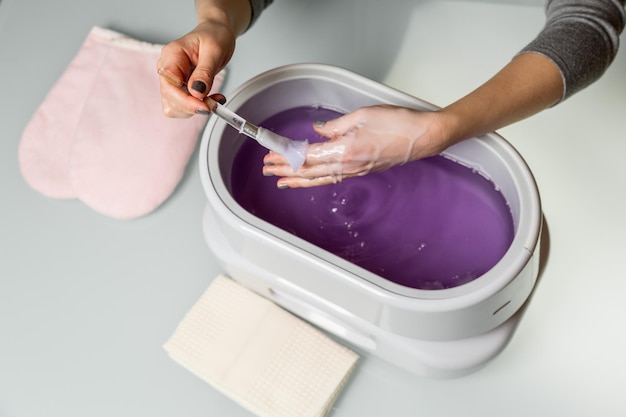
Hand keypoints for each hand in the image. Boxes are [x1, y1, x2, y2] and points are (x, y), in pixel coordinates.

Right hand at [156, 20, 235, 117]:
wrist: (216, 34)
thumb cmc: (214, 36)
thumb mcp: (214, 51)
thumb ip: (204, 72)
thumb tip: (196, 93)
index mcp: (172, 55)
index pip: (169, 85)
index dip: (185, 101)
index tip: (205, 106)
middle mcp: (167, 69)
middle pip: (169, 99)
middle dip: (192, 106)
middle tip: (214, 103)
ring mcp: (172, 80)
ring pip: (174, 107)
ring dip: (195, 109)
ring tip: (214, 99)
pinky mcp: (179, 89)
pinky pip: (183, 106)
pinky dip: (197, 107)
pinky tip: (210, 99)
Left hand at [262, 105, 447, 187]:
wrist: (424, 137)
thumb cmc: (399, 123)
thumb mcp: (362, 115)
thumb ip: (335, 126)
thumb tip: (317, 131)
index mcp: (345, 150)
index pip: (307, 156)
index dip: (287, 157)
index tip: (272, 155)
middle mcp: (348, 165)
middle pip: (309, 171)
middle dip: (286, 171)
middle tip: (268, 170)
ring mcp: (356, 171)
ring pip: (320, 179)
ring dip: (298, 180)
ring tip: (282, 181)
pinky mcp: (362, 171)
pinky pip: (333, 179)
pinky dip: (316, 180)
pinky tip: (310, 180)